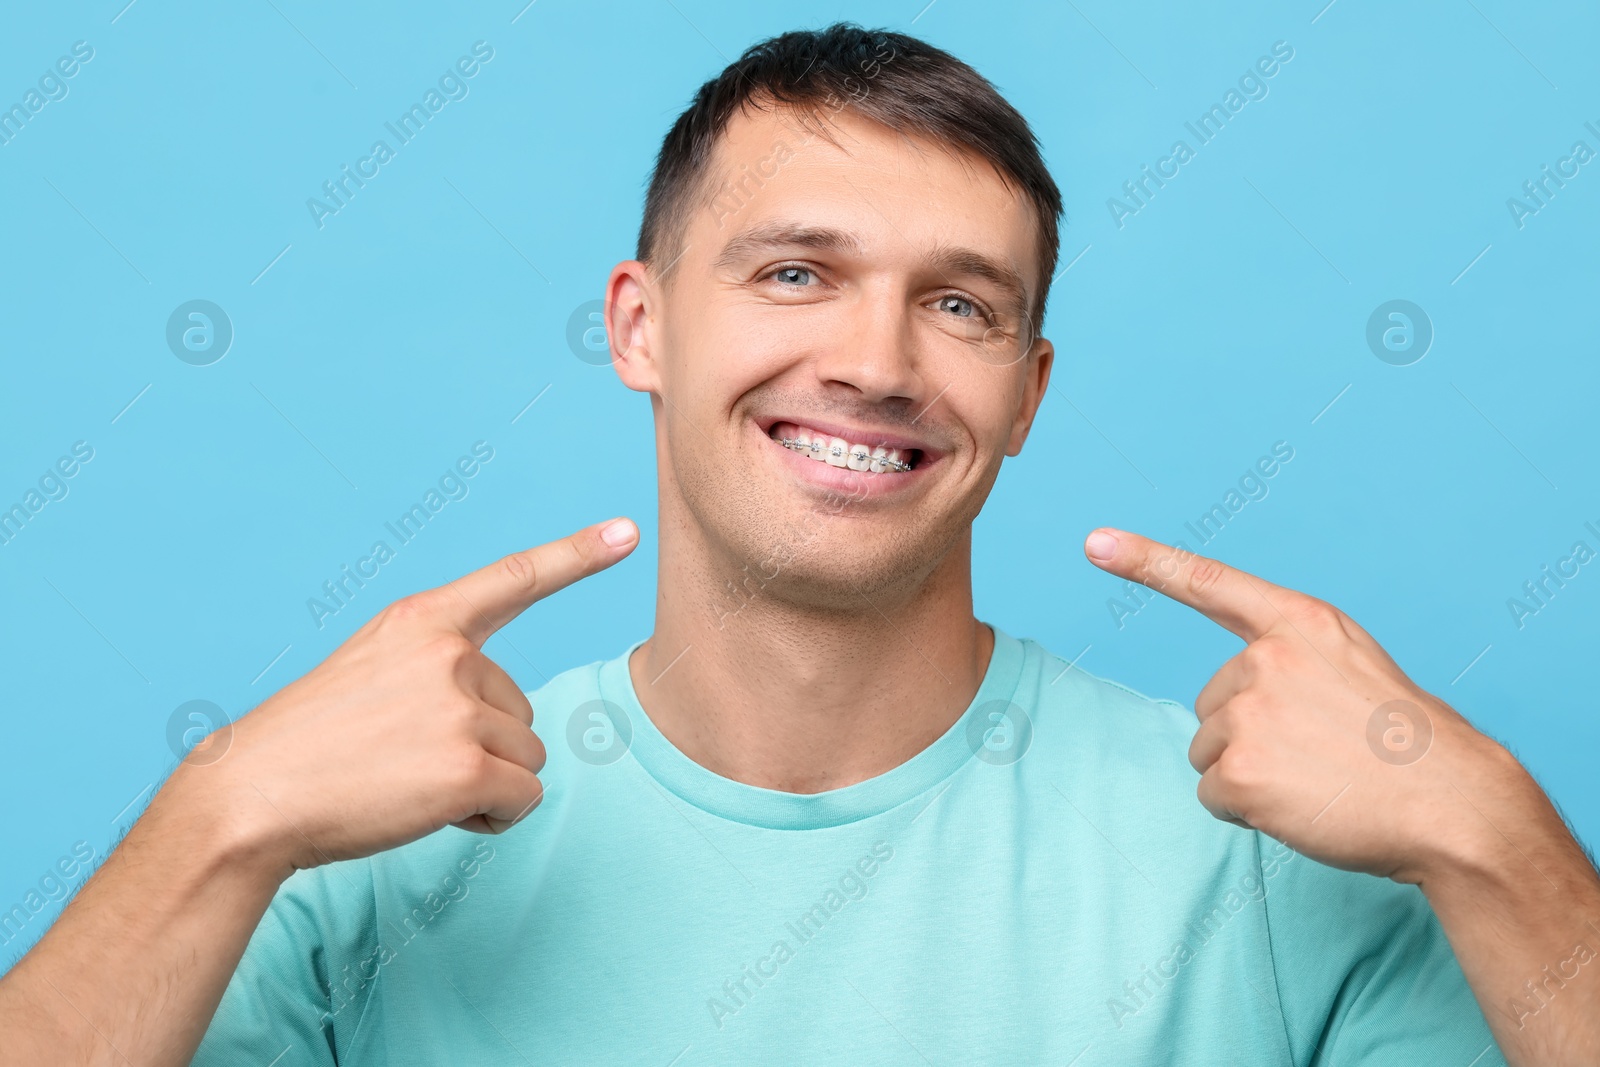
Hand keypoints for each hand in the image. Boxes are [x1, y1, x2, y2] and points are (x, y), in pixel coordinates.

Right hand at [165, 517, 638, 873]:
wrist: (250, 799)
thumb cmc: (307, 747)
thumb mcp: (369, 673)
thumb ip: (433, 670)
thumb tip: (502, 717)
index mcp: (421, 621)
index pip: (514, 578)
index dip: (575, 555)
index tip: (626, 532)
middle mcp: (449, 654)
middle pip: (520, 711)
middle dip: (479, 747)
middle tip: (403, 762)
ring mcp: (460, 708)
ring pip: (526, 757)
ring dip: (484, 785)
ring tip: (408, 786)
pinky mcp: (469, 767)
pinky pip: (522, 798)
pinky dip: (491, 818)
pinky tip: (431, 813)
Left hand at [1083, 527, 1520, 885]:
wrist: (1453, 805)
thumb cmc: (1408, 745)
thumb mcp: (1355, 667)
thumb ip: (1294, 660)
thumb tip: (1235, 697)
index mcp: (1300, 623)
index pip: (1210, 583)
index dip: (1148, 561)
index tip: (1095, 542)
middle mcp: (1267, 657)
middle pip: (1210, 704)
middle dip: (1250, 734)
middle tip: (1319, 752)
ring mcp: (1251, 713)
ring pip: (1208, 751)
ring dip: (1250, 774)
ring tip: (1317, 778)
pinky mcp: (1240, 771)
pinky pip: (1212, 794)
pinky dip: (1246, 811)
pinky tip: (1301, 805)